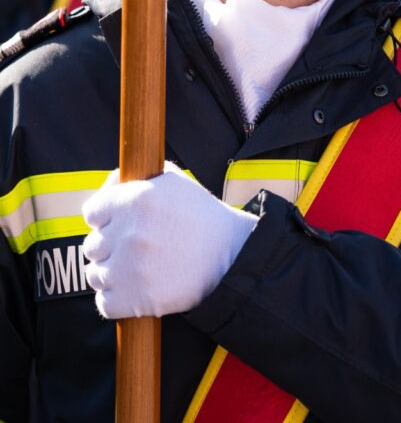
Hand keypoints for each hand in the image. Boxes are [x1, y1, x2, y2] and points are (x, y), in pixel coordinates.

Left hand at [82, 161, 256, 318]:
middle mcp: (127, 232)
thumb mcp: (171, 180)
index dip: (105, 218)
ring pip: (94, 274)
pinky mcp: (134, 301)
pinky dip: (115, 299)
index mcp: (133, 199)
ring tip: (132, 270)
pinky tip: (132, 289)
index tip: (118, 224)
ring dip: (109, 273)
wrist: (229, 256)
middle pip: (91, 244)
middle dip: (108, 246)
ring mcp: (129, 269)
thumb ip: (132, 177)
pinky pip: (104, 303)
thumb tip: (105, 187)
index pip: (91, 212)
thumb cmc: (199, 215)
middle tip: (130, 248)